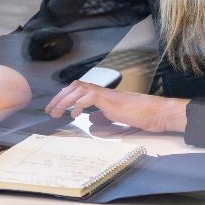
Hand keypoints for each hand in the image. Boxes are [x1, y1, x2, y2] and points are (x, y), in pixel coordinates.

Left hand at [44, 81, 187, 132]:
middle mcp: (102, 91)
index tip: (54, 107)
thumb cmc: (139, 114)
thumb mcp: (114, 116)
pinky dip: (79, 104)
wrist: (155, 113)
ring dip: (65, 100)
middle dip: (59, 97)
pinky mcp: (111, 100)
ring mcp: (106, 94)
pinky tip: (75, 115)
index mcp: (102, 94)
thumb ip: (101, 115)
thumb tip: (89, 118)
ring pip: (79, 89)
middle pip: (74, 86)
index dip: (64, 96)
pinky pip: (90, 97)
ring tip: (57, 113)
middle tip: (49, 111)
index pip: (77, 89)